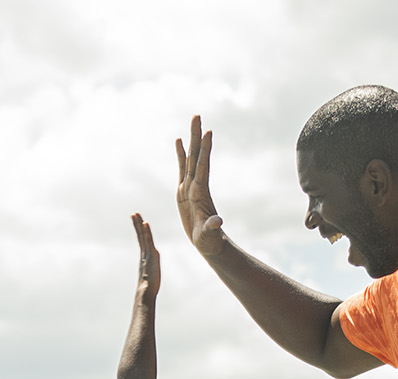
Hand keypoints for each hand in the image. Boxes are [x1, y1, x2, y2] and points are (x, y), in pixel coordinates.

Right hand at [131, 212, 159, 298]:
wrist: (146, 291)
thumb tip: (148, 284)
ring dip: (140, 224)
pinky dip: (147, 231)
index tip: (137, 223)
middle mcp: (145, 254)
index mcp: (145, 258)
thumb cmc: (148, 289)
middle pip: (140, 236)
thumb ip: (150, 277)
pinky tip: (145, 223)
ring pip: (143, 236)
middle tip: (134, 214)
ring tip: (136, 214)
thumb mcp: (151, 280)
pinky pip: (148, 240)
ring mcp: (147, 254)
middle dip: (137, 224)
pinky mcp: (151, 255)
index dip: (139, 231)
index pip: (142, 241)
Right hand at [175, 114, 228, 257]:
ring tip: (193, 120)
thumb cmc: (210, 241)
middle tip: (198, 115)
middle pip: (196, 156)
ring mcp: (190, 187)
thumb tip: (218, 222)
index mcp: (200, 194)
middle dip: (197, 136)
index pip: (203, 167)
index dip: (205, 150)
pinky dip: (180, 154)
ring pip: (190, 158)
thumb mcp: (209, 235)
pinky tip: (179, 141)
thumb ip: (212, 228)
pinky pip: (182, 168)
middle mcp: (196, 186)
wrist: (209, 244)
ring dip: (191, 140)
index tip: (209, 132)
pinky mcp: (184, 191)